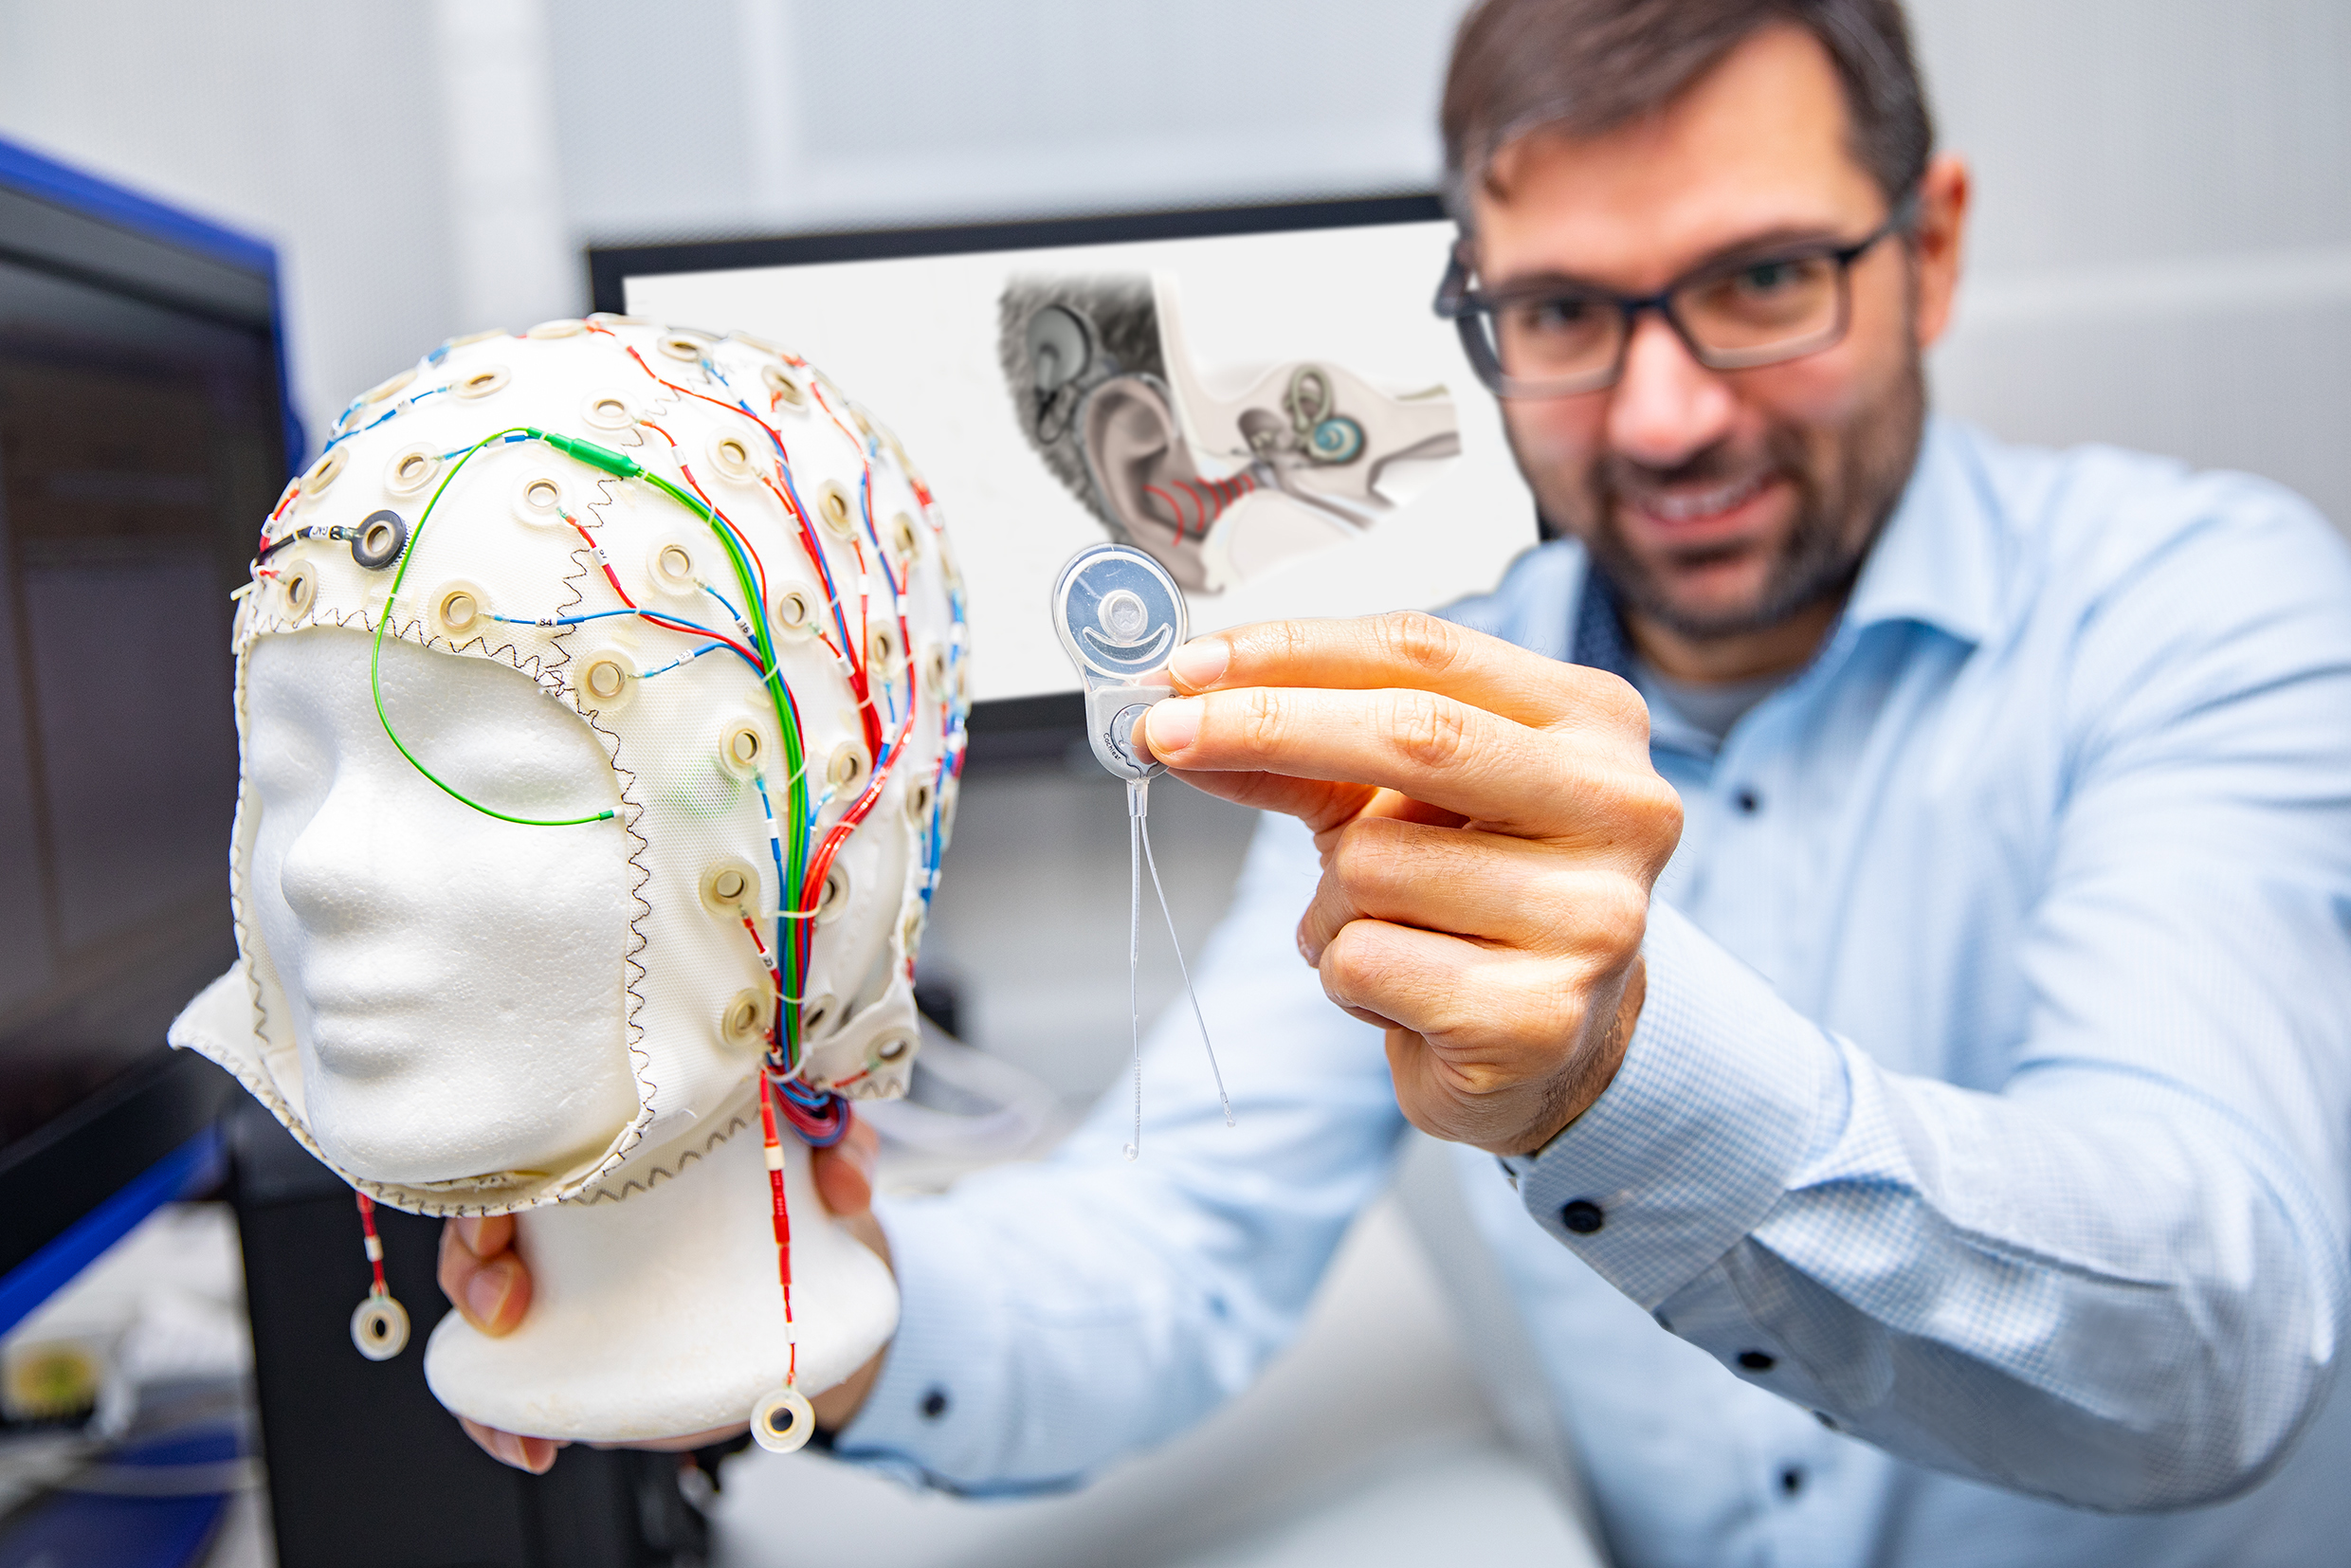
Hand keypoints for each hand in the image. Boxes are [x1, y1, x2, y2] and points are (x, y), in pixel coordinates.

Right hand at [437, 1114, 891, 1472]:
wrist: (814, 1287)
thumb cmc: (796, 1203)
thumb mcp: (819, 1165)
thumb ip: (840, 1156)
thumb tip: (840, 1185)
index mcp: (617, 1143)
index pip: (528, 1141)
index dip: (499, 1173)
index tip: (507, 1218)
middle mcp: (574, 1208)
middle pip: (483, 1220)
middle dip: (471, 1262)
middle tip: (504, 1304)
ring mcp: (565, 1281)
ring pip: (481, 1297)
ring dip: (475, 1346)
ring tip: (511, 1377)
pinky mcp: (572, 1346)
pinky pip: (508, 1383)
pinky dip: (502, 1421)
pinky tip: (532, 1452)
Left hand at [1141, 611, 1679, 1155]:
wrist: (1550, 1047)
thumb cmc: (1473, 896)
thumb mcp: (1392, 802)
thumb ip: (1300, 750)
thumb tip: (1179, 713)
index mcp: (1592, 722)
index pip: (1425, 651)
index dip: (1293, 650)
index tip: (1188, 666)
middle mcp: (1620, 806)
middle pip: (1414, 733)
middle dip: (1267, 726)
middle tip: (1164, 733)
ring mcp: (1592, 917)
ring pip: (1372, 864)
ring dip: (1330, 902)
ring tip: (1384, 931)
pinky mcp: (1539, 1017)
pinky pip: (1366, 960)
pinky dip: (1345, 976)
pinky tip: (1402, 994)